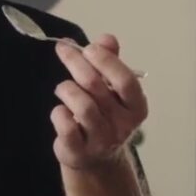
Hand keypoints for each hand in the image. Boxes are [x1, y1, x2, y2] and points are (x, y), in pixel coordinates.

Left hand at [51, 34, 148, 170]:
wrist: (95, 158)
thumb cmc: (103, 115)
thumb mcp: (111, 88)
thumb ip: (110, 62)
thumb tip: (107, 38)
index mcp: (136, 107)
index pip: (125, 80)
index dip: (106, 60)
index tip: (88, 48)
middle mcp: (123, 125)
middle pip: (97, 87)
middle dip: (76, 63)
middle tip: (63, 50)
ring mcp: (102, 140)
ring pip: (82, 105)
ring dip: (66, 89)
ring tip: (63, 88)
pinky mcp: (79, 151)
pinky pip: (66, 125)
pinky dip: (59, 113)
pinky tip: (61, 111)